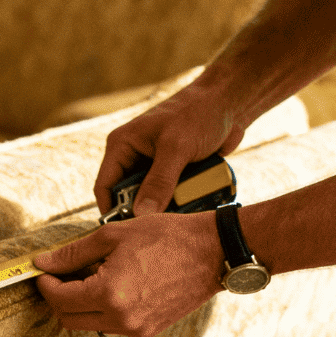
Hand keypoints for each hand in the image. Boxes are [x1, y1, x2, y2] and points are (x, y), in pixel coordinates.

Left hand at [34, 212, 222, 336]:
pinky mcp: (150, 330)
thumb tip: (42, 262)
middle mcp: (122, 319)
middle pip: (69, 319)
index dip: (46, 284)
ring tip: (94, 274)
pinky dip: (104, 309)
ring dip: (82, 304)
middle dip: (59, 297)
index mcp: (109, 294)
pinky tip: (115, 284)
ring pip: (90, 324)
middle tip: (64, 274)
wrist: (213, 252)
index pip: (59, 299)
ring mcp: (137, 329)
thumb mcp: (113, 236)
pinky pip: (113, 325)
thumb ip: (73, 253)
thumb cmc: (166, 236)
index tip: (45, 270)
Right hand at [96, 78, 247, 214]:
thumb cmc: (198, 114)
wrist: (229, 103)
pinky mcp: (174, 172)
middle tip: (161, 227)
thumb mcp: (176, 148)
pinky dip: (181, 202)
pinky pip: (172, 195)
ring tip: (181, 216)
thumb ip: (159, 181)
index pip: (105, 186)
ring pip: (152, 198)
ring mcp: (155, 166)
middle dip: (144, 211)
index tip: (127, 233)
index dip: (112, 210)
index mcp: (122, 145)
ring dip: (167, 208)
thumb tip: (141, 214)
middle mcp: (134, 157)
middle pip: (129, 197)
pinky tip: (194, 207)